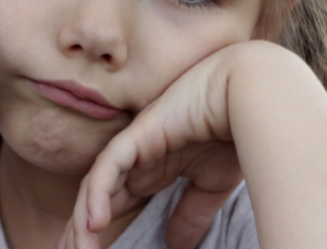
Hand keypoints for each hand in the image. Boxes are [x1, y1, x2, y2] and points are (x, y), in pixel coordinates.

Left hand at [57, 44, 267, 248]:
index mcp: (150, 169)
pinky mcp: (136, 136)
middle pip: (95, 198)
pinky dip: (96, 194)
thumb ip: (190, 214)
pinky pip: (106, 168)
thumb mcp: (210, 185)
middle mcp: (135, 158)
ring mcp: (133, 146)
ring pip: (94, 187)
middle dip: (77, 230)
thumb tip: (176, 246)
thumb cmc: (234, 131)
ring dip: (81, 221)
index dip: (96, 230)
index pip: (113, 203)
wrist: (249, 94)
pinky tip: (93, 224)